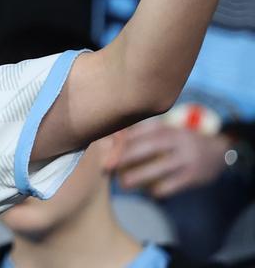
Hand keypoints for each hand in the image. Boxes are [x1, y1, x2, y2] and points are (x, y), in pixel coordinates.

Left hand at [115, 120, 231, 197]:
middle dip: (124, 157)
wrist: (219, 151)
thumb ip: (139, 133)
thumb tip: (107, 139)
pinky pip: (171, 185)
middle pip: (147, 147)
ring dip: (137, 177)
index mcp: (165, 127)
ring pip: (158, 168)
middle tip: (106, 167)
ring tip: (123, 184)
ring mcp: (186, 158)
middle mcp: (176, 140)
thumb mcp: (163, 131)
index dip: (119, 140)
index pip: (139, 131)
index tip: (100, 149)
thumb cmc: (179, 141)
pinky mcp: (193, 176)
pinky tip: (149, 192)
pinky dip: (157, 190)